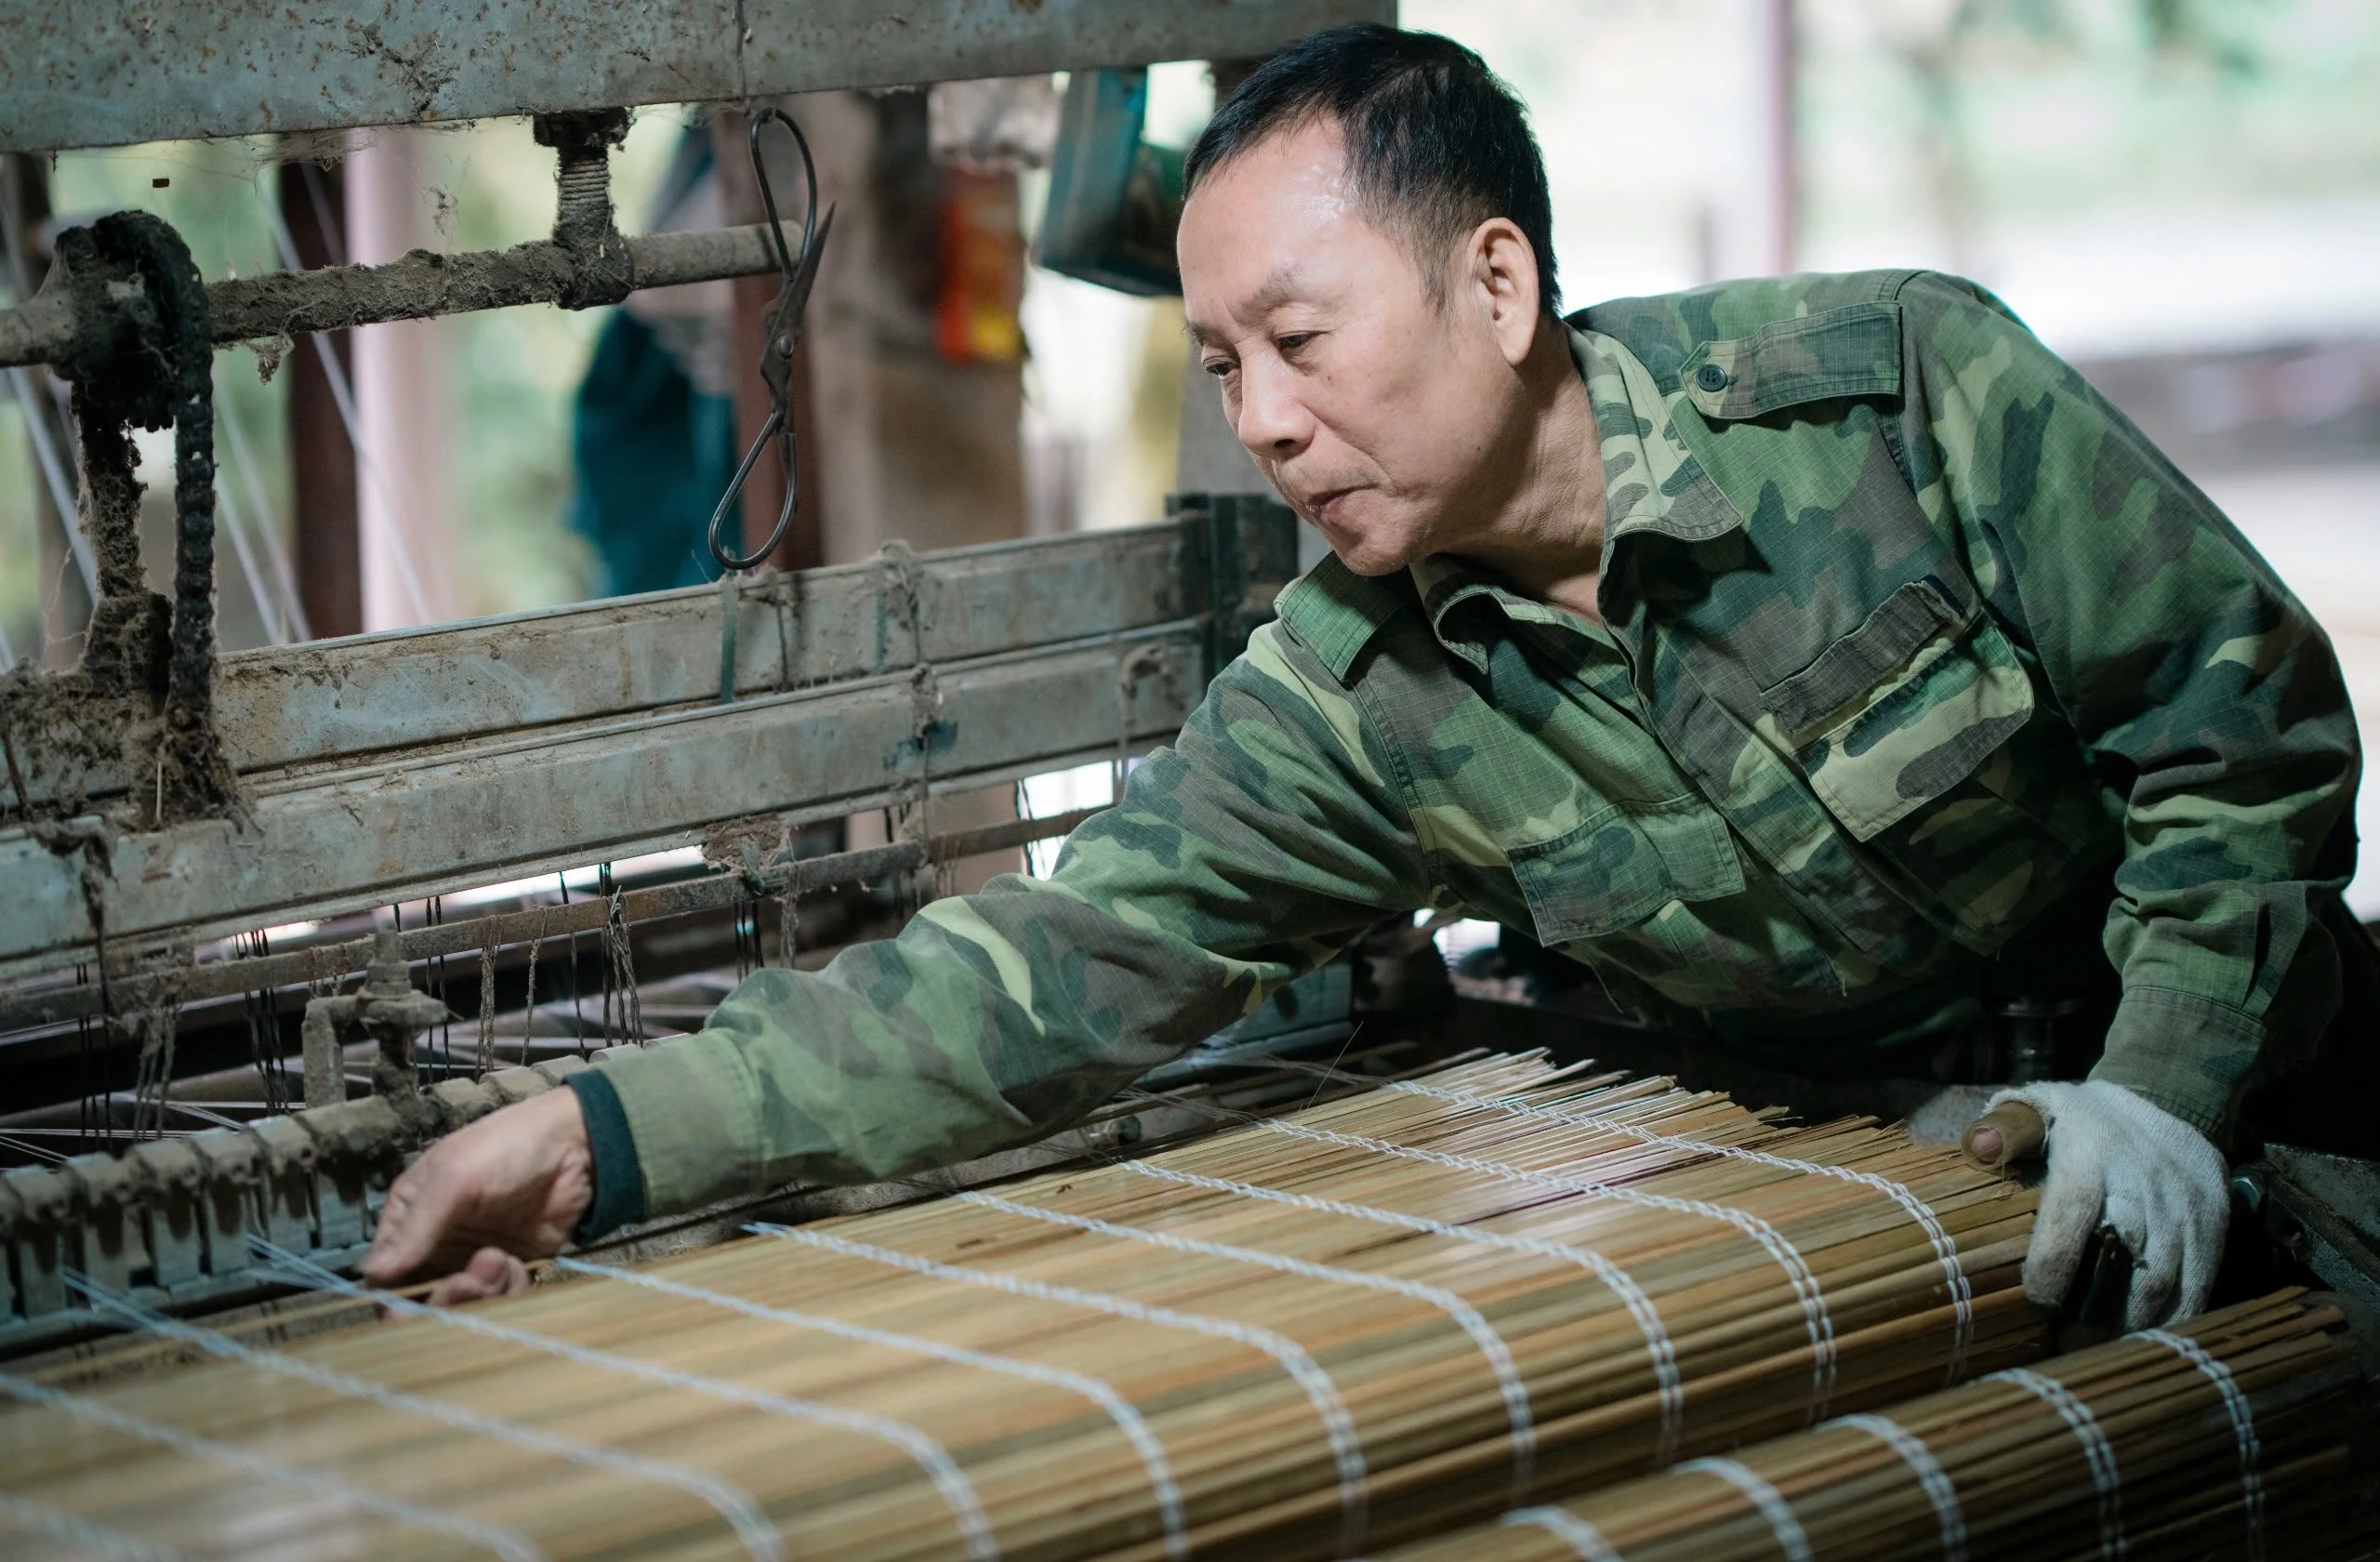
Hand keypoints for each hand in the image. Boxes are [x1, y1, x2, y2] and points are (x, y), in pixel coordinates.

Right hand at [363, 1086, 593, 1295]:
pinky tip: (517, 1264)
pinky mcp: (509, 1270)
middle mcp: (434, 1244)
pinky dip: (505, 1291)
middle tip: (468, 1282)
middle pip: (420, 1298)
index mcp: (408, 1217)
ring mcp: (472, 1260)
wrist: (577, 1146)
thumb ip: (417, 1226)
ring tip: (499, 1262)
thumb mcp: (454, 1178)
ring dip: (478, 1294)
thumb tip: (370, 1274)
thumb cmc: (506, 1148)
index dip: (392, 1298)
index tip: (407, 1311)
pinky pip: (497, 1300)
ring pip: (461, 1304)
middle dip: (442, 1299)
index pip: (383, 1273)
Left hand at [1987, 1079, 2227, 1328]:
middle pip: (2133, 1259)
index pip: (2073, 1211)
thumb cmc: (2077, 1117)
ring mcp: (2188, 1200)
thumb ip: (2005, 1128)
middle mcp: (2146, 1177)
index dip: (2056, 1261)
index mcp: (2092, 1151)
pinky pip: (2203, 1278)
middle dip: (2104, 1313)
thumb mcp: (2036, 1107)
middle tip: (2073, 1347)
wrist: (2163, 1093)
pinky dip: (2179, 1314)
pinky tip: (2149, 1336)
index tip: (2039, 1299)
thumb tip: (1981, 1147)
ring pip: (2172, 1278)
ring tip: (2106, 1352)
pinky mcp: (2218, 1216)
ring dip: (2140, 1324)